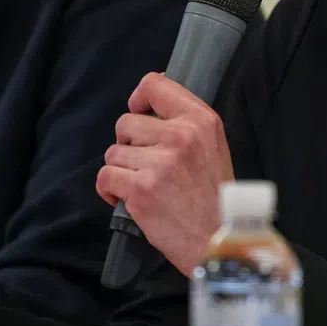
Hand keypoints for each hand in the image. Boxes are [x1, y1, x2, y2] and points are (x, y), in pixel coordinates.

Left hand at [96, 73, 233, 275]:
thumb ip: (185, 121)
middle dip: (128, 144)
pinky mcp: (141, 190)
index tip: (139, 113)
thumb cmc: (214, 195)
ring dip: (122, 170)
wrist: (220, 240)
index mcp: (201, 120)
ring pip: (113, 152)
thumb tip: (149, 101)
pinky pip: (106, 176)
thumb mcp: (213, 145)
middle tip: (146, 164)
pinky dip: (110, 189)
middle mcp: (181, 136)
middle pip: (125, 123)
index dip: (138, 99)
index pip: (154, 85)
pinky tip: (125, 198)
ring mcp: (160, 163)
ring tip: (143, 185)